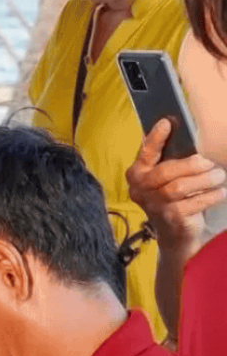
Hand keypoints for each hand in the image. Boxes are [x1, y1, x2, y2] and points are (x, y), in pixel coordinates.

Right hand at [126, 119, 225, 246]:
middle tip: (211, 161)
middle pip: (166, 172)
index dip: (155, 138)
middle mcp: (140, 189)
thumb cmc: (173, 197)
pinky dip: (211, 196)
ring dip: (205, 180)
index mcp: (136, 174)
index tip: (167, 122)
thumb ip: (168, 158)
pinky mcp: (170, 218)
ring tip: (220, 176)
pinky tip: (221, 192)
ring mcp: (154, 206)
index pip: (145, 153)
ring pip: (180, 187)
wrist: (176, 233)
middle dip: (192, 164)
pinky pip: (194, 203)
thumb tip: (184, 132)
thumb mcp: (167, 177)